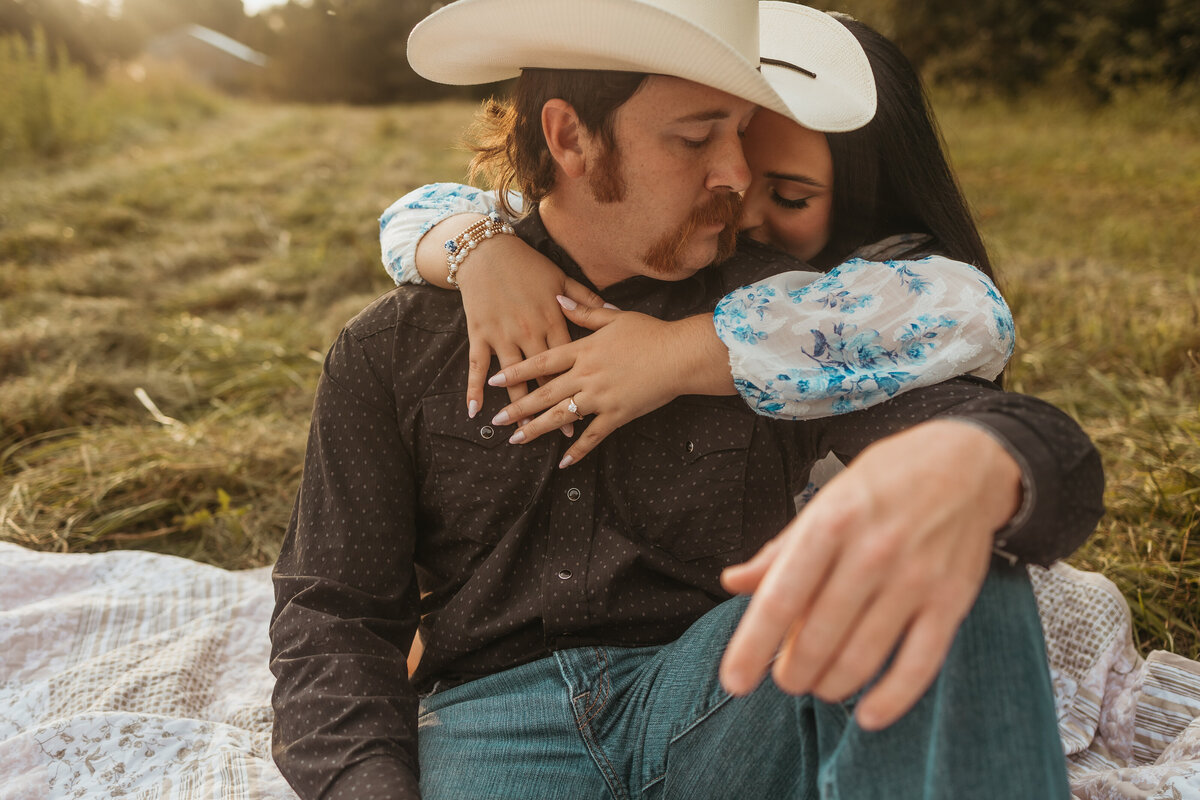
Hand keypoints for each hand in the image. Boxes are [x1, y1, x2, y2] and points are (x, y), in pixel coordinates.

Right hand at [454, 235, 605, 418]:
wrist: (487, 249)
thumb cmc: (528, 265)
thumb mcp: (563, 278)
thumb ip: (588, 301)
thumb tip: (615, 310)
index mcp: (552, 321)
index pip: (569, 363)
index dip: (579, 387)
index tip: (589, 410)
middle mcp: (529, 332)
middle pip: (543, 378)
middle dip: (552, 406)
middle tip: (560, 433)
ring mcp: (503, 335)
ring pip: (512, 379)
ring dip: (517, 407)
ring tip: (521, 432)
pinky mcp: (480, 333)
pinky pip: (477, 366)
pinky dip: (474, 389)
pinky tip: (475, 411)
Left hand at [488, 301, 735, 465]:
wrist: (680, 355)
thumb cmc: (651, 333)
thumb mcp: (615, 317)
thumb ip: (584, 312)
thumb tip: (558, 298)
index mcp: (584, 350)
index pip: (542, 361)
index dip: (516, 370)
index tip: (494, 380)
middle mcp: (587, 375)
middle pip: (545, 392)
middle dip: (518, 407)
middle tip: (497, 421)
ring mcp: (601, 397)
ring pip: (562, 416)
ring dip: (537, 429)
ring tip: (517, 440)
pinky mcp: (618, 415)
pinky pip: (593, 436)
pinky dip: (578, 450)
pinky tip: (563, 462)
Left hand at [718, 420, 1021, 729]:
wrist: (967, 462)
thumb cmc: (885, 482)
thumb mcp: (824, 501)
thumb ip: (780, 550)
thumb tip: (733, 582)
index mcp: (830, 523)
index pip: (781, 597)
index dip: (752, 645)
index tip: (734, 681)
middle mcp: (871, 552)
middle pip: (818, 636)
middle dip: (793, 671)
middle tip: (786, 678)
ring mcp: (914, 578)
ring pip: (862, 656)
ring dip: (832, 684)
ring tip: (820, 686)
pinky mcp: (951, 600)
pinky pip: (919, 664)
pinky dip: (891, 698)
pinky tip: (869, 714)